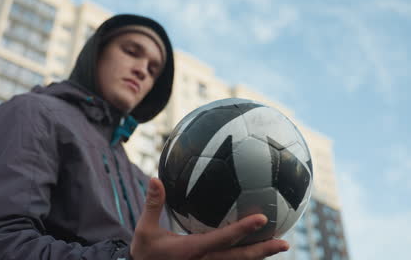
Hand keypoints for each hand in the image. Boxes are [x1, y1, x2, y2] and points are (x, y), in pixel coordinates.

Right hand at [130, 178, 288, 259]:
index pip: (222, 239)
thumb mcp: (145, 229)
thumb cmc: (145, 251)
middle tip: (285, 243)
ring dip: (260, 255)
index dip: (242, 229)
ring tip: (279, 244)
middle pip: (239, 258)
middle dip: (263, 250)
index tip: (261, 218)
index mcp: (192, 251)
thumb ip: (153, 204)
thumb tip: (155, 178)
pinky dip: (246, 256)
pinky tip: (257, 247)